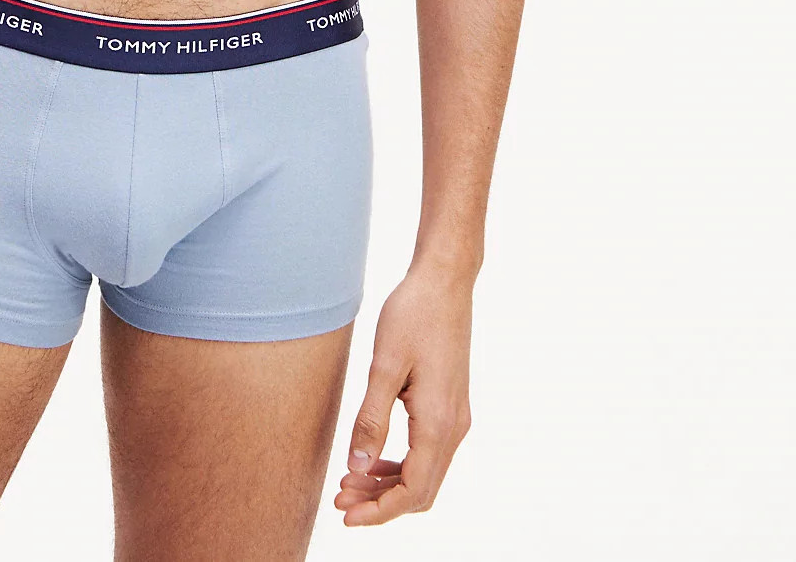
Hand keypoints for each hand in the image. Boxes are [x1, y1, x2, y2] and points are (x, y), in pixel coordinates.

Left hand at [335, 264, 473, 525]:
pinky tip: (373, 457)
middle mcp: (455, 427)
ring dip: (389, 485)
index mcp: (439, 422)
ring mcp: (456, 417)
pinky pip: (429, 452)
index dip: (379, 512)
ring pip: (426, 473)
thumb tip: (357, 468)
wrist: (445, 281)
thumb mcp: (384, 365)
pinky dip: (401, 464)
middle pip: (421, 490)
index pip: (413, 491)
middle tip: (339, 499)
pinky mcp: (451, 405)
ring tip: (349, 482)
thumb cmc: (413, 315)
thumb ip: (371, 419)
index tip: (345, 515)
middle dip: (380, 503)